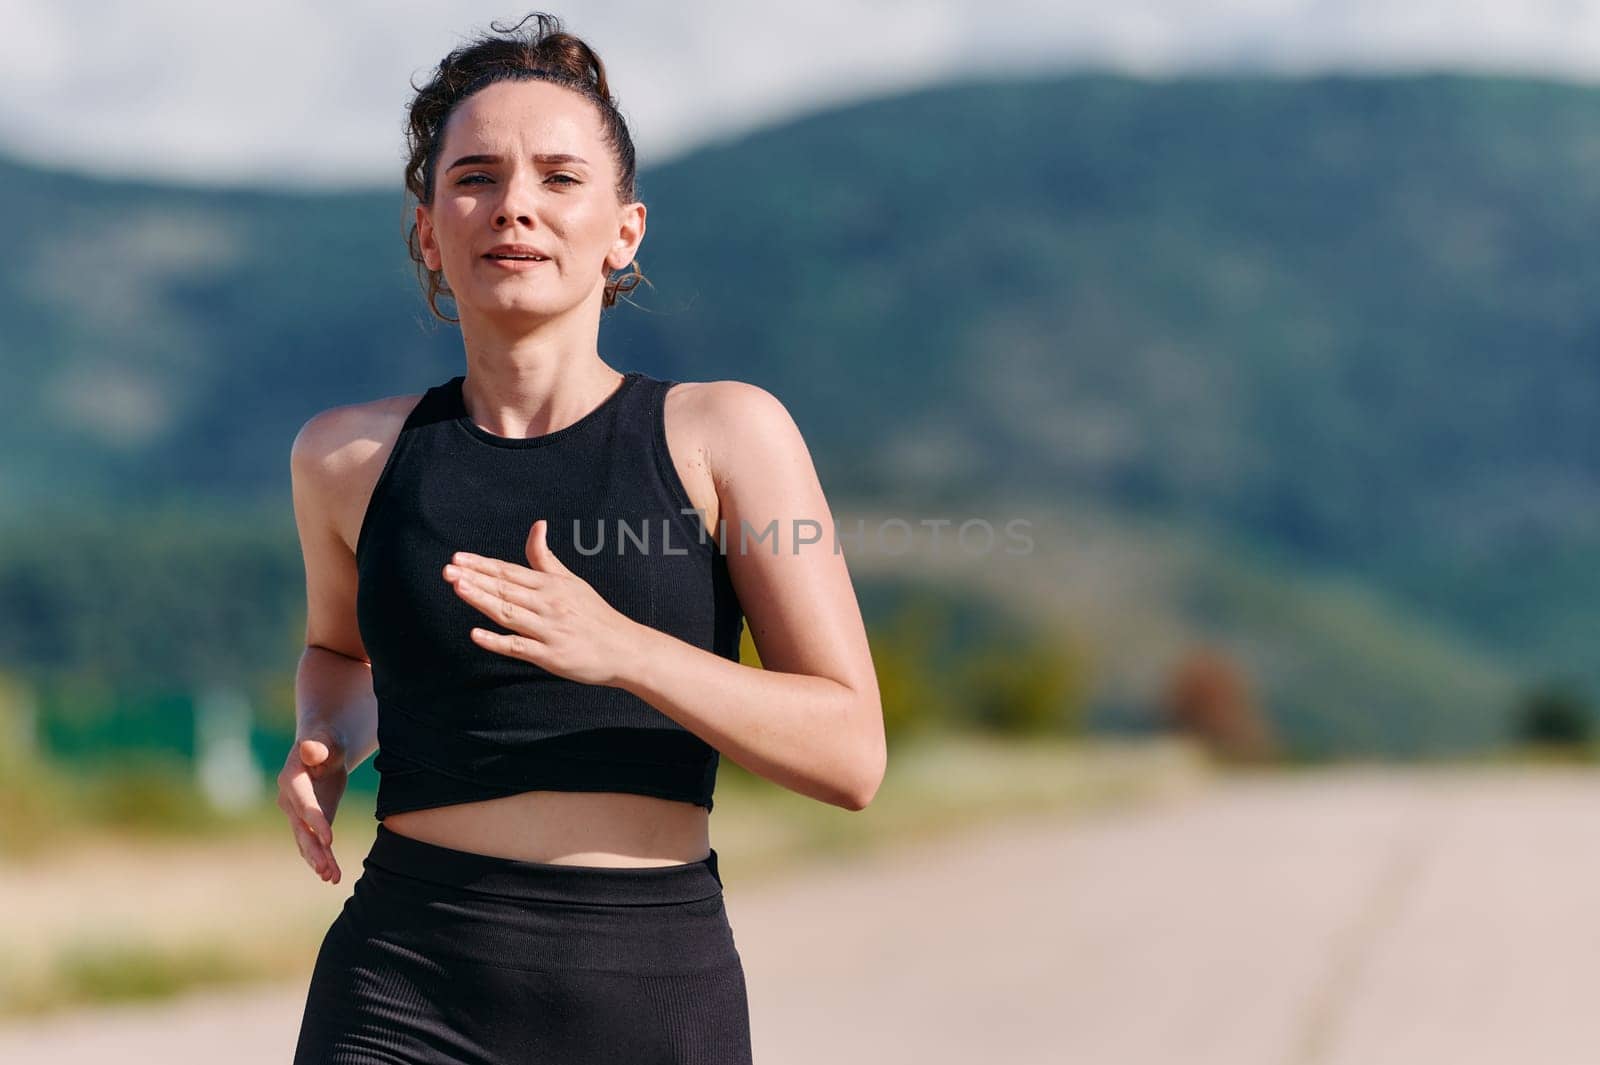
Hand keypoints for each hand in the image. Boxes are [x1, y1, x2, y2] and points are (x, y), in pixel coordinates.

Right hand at [276, 729, 346, 882]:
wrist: (323, 748)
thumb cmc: (325, 739)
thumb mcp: (324, 739)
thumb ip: (317, 746)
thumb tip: (309, 749)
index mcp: (291, 779)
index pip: (303, 803)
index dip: (315, 820)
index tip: (329, 838)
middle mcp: (289, 800)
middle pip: (301, 828)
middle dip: (313, 849)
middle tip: (325, 868)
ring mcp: (297, 813)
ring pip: (307, 840)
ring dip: (318, 860)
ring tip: (332, 877)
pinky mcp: (310, 821)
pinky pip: (315, 842)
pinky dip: (323, 858)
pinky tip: (333, 876)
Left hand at [443, 518, 642, 686]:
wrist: (624, 648)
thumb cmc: (594, 614)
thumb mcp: (571, 581)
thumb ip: (546, 557)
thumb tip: (537, 524)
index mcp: (551, 586)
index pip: (510, 571)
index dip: (482, 564)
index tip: (457, 558)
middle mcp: (548, 605)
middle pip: (506, 589)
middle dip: (474, 578)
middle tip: (447, 570)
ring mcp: (548, 631)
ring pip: (509, 613)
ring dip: (482, 600)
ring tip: (458, 588)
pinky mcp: (550, 656)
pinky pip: (519, 647)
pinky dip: (497, 641)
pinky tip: (476, 634)